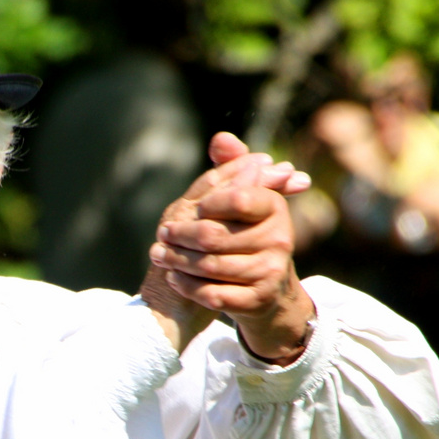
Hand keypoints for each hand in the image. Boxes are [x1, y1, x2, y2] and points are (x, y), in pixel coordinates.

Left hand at [146, 133, 315, 363]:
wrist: (263, 291)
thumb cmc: (245, 236)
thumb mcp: (241, 201)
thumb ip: (229, 169)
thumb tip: (220, 138)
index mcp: (274, 208)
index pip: (236, 198)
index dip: (208, 204)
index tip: (193, 208)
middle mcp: (279, 239)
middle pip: (212, 235)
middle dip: (181, 234)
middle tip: (162, 234)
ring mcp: (269, 272)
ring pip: (208, 265)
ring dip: (177, 260)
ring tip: (160, 255)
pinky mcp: (256, 300)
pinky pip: (212, 294)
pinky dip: (187, 285)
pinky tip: (174, 277)